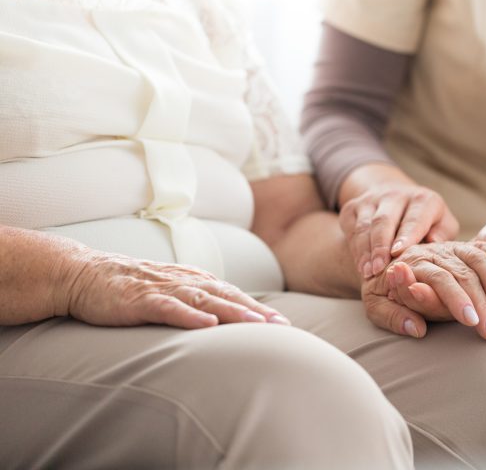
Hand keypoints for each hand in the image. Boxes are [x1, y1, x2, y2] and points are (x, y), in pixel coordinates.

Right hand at [61, 248, 289, 328]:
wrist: (86, 274)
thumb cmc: (132, 287)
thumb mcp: (170, 292)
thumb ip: (196, 300)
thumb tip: (225, 316)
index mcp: (193, 281)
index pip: (232, 295)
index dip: (258, 309)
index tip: (284, 324)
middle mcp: (184, 282)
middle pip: (226, 296)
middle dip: (256, 311)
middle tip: (281, 326)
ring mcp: (163, 289)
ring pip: (204, 300)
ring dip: (232, 312)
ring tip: (256, 324)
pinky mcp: (140, 300)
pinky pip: (168, 308)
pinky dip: (188, 316)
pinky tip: (207, 325)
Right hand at [340, 184, 458, 279]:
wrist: (395, 200)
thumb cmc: (426, 222)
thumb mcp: (442, 224)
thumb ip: (442, 233)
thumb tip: (435, 240)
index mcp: (422, 199)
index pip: (413, 218)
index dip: (406, 235)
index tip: (398, 253)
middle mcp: (395, 195)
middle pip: (384, 220)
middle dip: (380, 246)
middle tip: (379, 269)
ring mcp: (371, 200)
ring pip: (365, 225)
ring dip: (365, 251)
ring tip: (368, 273)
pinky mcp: (353, 207)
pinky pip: (352, 229)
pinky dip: (356, 249)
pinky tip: (361, 267)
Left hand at [361, 241, 485, 341]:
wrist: (385, 265)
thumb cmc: (381, 292)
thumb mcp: (376, 306)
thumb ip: (393, 317)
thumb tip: (416, 328)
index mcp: (408, 264)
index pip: (436, 279)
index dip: (454, 299)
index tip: (470, 320)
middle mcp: (429, 253)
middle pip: (460, 274)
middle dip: (479, 302)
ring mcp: (447, 249)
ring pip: (475, 260)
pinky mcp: (461, 247)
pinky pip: (482, 247)